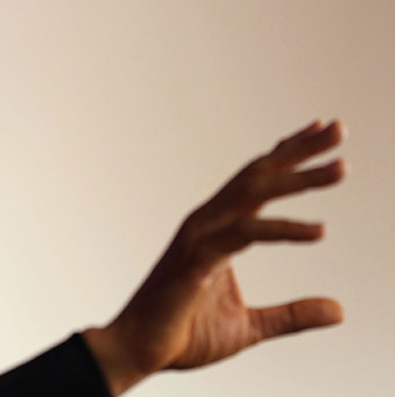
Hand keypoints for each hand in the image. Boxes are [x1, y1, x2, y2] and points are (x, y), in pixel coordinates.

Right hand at [84, 120, 345, 393]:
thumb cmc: (183, 333)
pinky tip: (320, 231)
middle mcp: (208, 223)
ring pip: (253, 195)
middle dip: (299, 150)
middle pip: (258, 175)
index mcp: (218, 230)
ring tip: (341, 167)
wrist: (139, 350)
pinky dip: (283, 229)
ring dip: (299, 178)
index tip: (319, 130)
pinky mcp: (196, 259)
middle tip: (338, 128)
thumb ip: (293, 315)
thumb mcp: (250, 326)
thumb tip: (340, 310)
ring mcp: (200, 237)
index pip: (256, 182)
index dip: (287, 154)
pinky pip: (245, 235)